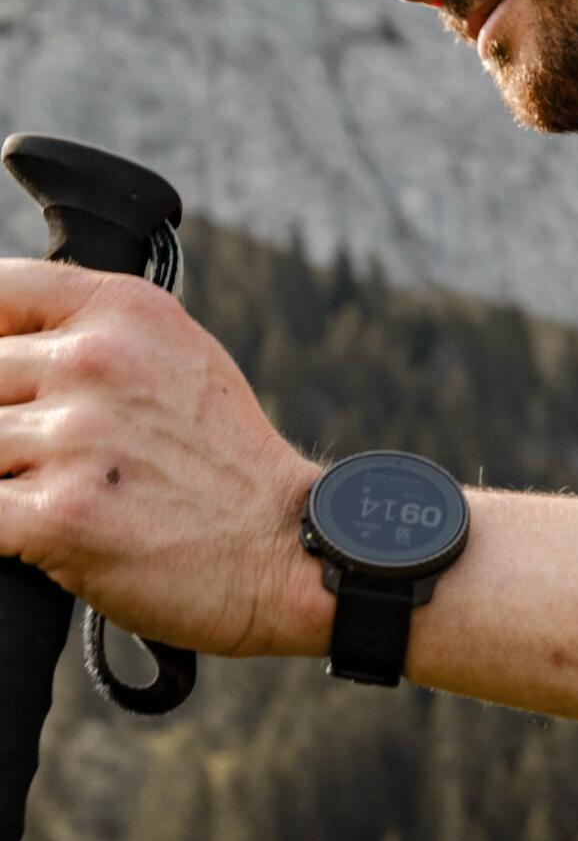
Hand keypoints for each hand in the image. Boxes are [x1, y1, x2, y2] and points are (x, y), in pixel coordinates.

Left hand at [0, 260, 320, 657]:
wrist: (286, 549)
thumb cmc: (228, 465)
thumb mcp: (181, 360)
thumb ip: (97, 337)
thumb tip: (8, 344)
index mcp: (126, 312)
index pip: (0, 291)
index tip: (10, 373)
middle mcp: (97, 361)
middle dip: (11, 423)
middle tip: (58, 455)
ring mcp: (75, 437)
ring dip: (10, 477)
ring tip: (66, 494)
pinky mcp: (57, 515)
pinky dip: (5, 524)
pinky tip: (44, 529)